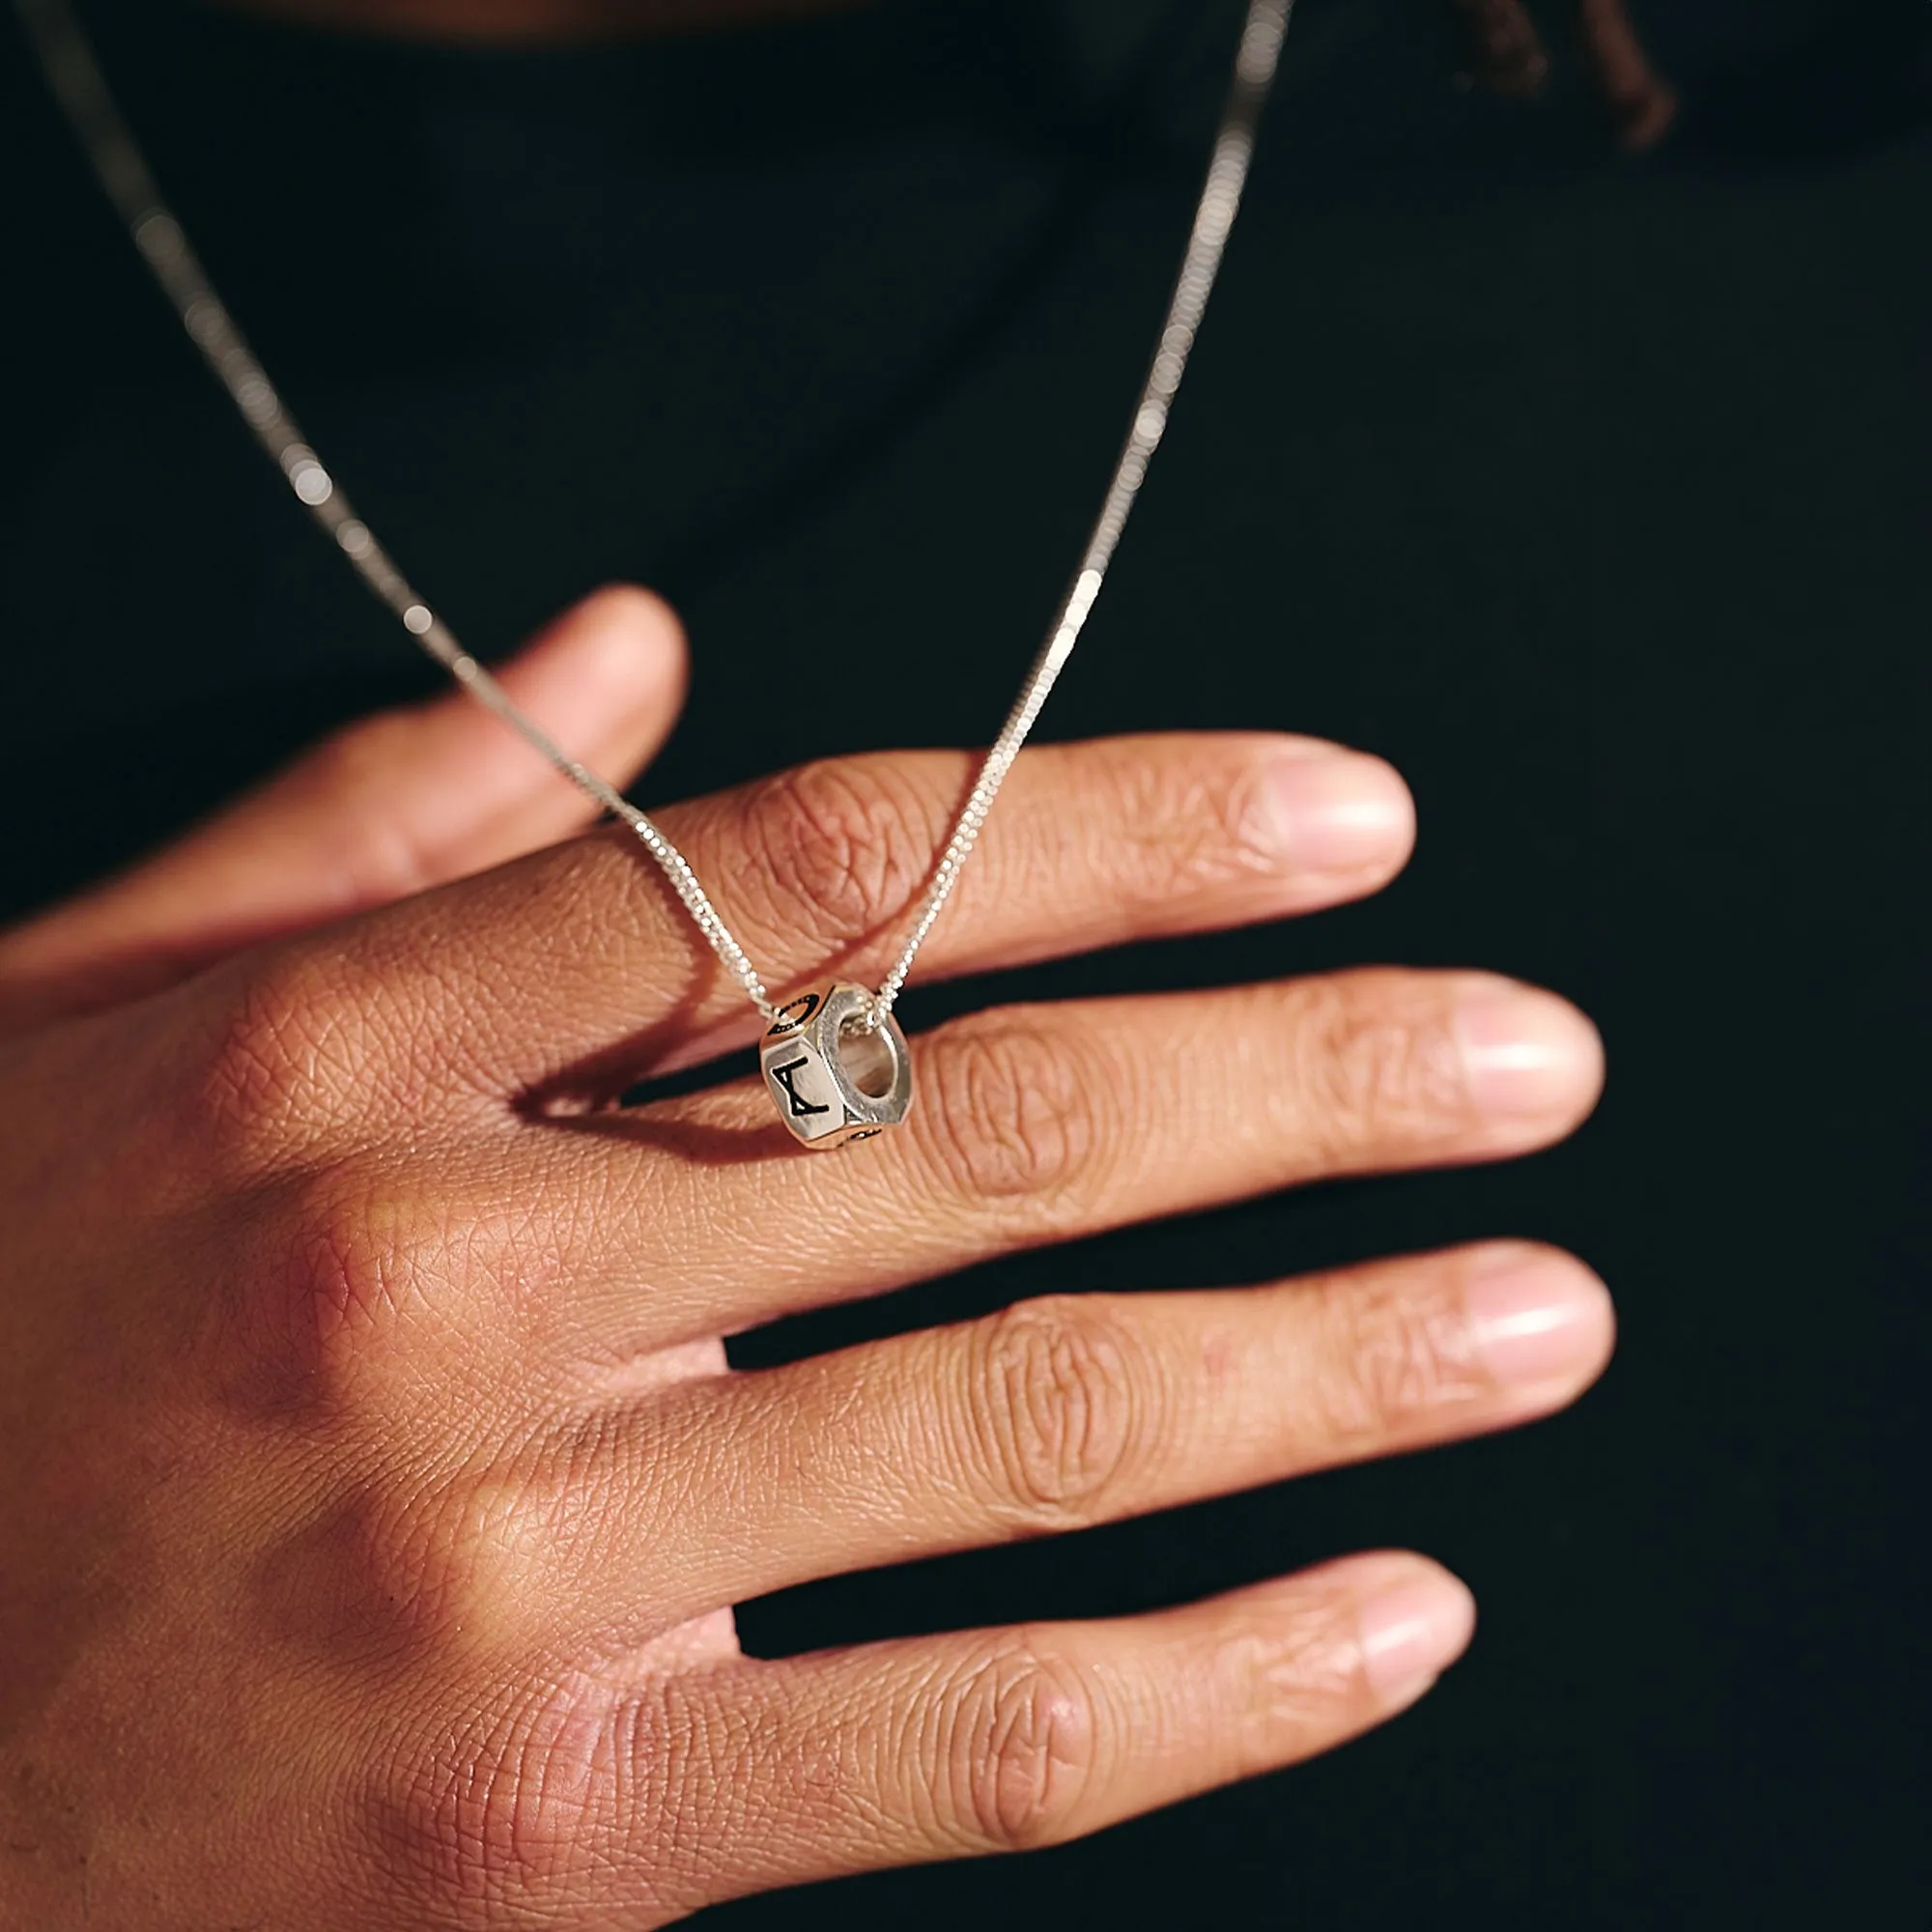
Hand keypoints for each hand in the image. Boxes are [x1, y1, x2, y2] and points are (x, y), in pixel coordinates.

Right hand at [0, 589, 1608, 1928]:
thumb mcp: (103, 1024)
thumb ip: (385, 824)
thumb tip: (628, 649)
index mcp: (343, 1061)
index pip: (830, 875)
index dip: (1127, 824)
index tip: (1347, 817)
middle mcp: (447, 1285)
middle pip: (986, 1126)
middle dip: (1310, 1078)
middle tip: (1530, 1058)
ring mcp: (512, 1571)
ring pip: (1030, 1426)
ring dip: (1335, 1358)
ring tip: (1537, 1311)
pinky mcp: (557, 1829)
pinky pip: (965, 1741)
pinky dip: (1214, 1684)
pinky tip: (1394, 1609)